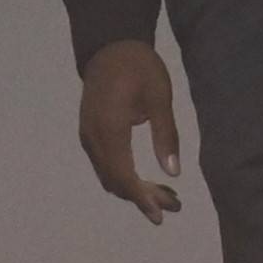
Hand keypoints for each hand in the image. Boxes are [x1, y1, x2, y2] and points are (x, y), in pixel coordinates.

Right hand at [77, 40, 184, 221]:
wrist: (109, 47)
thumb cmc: (139, 67)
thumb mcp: (159, 96)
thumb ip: (165, 134)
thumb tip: (173, 172)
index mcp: (110, 129)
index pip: (123, 175)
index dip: (141, 198)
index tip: (160, 215)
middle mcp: (93, 138)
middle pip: (115, 181)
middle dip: (143, 198)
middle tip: (174, 206)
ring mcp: (88, 137)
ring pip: (108, 176)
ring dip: (134, 190)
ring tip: (167, 197)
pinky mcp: (90, 134)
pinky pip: (104, 166)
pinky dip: (124, 177)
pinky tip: (146, 180)